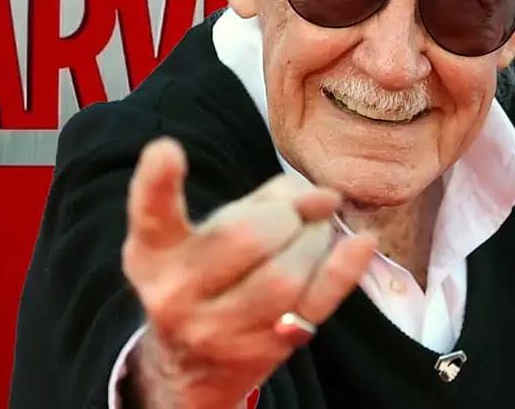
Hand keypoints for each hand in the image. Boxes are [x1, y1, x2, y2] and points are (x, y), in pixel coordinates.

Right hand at [122, 138, 376, 407]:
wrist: (194, 366)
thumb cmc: (209, 275)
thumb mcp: (210, 232)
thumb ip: (260, 201)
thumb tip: (321, 196)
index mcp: (155, 254)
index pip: (152, 217)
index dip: (156, 182)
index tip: (167, 149)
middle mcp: (177, 295)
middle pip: (245, 236)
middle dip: (286, 214)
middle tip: (298, 213)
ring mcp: (219, 330)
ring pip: (285, 275)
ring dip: (315, 240)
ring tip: (317, 233)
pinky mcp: (263, 351)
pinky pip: (315, 304)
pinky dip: (344, 269)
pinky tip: (361, 242)